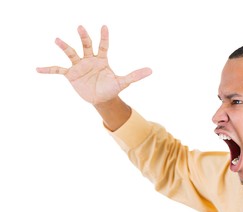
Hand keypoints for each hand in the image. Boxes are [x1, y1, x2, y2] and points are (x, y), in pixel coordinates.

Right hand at [36, 25, 151, 104]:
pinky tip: (37, 69)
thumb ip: (135, 75)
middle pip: (86, 45)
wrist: (102, 99)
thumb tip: (151, 70)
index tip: (104, 26)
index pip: (103, 45)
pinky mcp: (71, 75)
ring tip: (57, 39)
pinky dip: (48, 70)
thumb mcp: (124, 82)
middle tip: (81, 27)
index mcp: (102, 59)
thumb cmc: (112, 88)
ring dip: (65, 47)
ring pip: (71, 53)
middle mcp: (89, 59)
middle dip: (84, 36)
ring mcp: (79, 66)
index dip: (104, 37)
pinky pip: (58, 70)